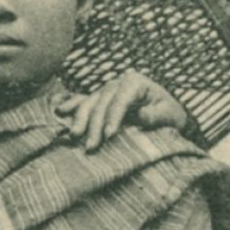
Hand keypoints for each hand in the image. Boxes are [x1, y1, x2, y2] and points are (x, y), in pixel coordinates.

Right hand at [55, 72, 188, 151]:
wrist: (168, 113)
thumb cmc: (170, 114)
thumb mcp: (170, 115)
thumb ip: (156, 115)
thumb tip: (141, 114)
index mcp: (135, 82)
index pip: (121, 99)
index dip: (114, 117)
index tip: (110, 136)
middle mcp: (119, 82)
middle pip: (102, 102)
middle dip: (95, 125)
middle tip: (91, 146)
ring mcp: (108, 90)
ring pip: (90, 102)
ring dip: (81, 119)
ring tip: (75, 136)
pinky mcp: (101, 99)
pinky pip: (84, 100)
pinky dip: (72, 105)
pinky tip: (59, 110)